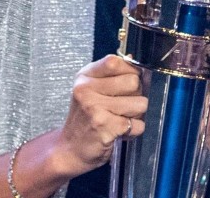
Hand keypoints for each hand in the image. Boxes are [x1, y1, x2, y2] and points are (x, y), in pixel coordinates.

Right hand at [53, 55, 147, 176]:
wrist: (69, 150)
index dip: (130, 71)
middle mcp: (87, 90)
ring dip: (137, 114)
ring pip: (140, 103)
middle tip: (124, 105)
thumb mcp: (92, 89)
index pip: (116, 62)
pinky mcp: (104, 127)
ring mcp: (95, 108)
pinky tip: (120, 131)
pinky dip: (134, 130)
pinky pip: (138, 124)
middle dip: (137, 95)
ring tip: (122, 119)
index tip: (128, 82)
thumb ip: (113, 74)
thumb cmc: (86, 118)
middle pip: (134, 82)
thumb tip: (134, 59)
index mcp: (85, 76)